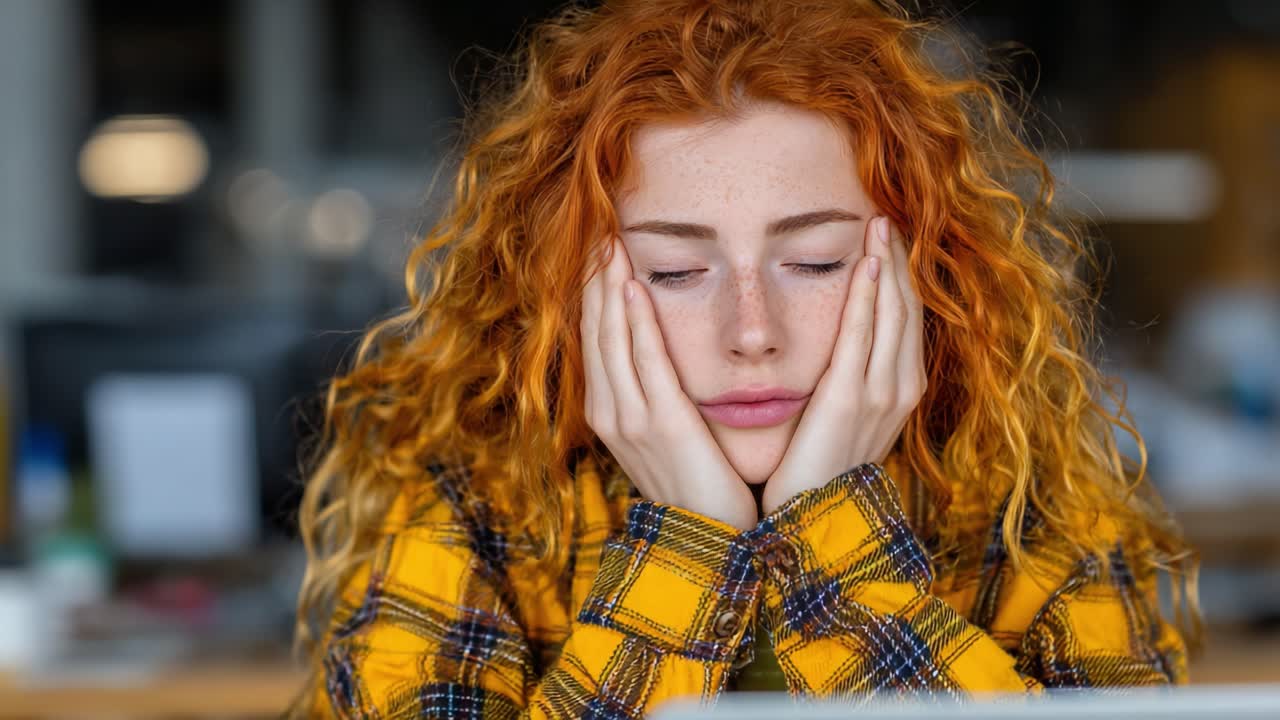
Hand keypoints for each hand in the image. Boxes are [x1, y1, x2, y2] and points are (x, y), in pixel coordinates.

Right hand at [581, 236, 757, 530]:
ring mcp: (630, 419)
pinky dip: (633, 322)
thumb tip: (660, 356)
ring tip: (609, 241)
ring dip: (609, 286)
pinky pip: (643, 362)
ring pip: (611, 337)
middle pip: (594, 329)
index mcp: (610, 410)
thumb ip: (657, 394)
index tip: (598, 247)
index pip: (595, 336)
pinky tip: (632, 287)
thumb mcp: (666, 434)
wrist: (709, 542)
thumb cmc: (696, 484)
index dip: (593, 290)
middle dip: (594, 277)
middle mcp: (610, 411)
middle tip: (597, 227)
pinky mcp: (661, 425)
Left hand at [761, 216, 926, 515]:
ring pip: (892, 315)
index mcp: (900, 391)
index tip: (891, 238)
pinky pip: (862, 337)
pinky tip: (868, 264)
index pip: (906, 319)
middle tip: (889, 217)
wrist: (815, 525)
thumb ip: (848, 384)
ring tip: (881, 224)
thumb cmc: (822, 473)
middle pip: (907, 308)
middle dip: (900, 261)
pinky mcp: (848, 400)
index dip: (902, 276)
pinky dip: (869, 298)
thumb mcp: (844, 421)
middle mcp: (900, 389)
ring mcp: (879, 395)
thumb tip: (839, 354)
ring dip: (888, 266)